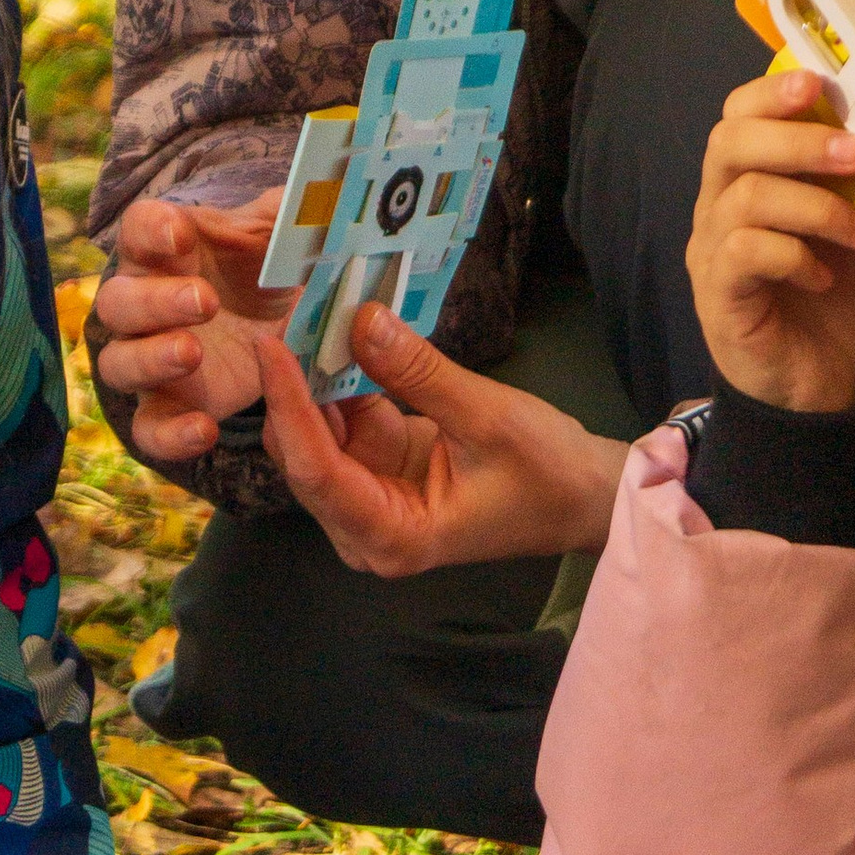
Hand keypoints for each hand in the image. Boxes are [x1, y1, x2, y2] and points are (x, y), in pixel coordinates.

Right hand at [93, 190, 287, 461]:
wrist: (283, 327)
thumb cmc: (270, 268)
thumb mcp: (285, 237)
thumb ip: (293, 216)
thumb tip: (313, 200)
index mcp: (167, 249)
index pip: (138, 229)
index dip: (152, 230)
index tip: (181, 234)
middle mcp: (146, 303)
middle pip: (118, 300)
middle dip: (156, 301)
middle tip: (205, 301)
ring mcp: (151, 359)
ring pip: (119, 362)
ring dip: (151, 358)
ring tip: (193, 353)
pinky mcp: (170, 407)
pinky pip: (148, 428)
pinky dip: (169, 434)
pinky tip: (204, 429)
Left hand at [256, 306, 626, 574]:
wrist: (583, 495)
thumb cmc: (547, 475)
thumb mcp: (486, 416)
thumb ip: (417, 372)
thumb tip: (360, 320)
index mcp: (391, 536)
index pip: (316, 471)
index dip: (288, 407)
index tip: (271, 349)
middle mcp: (367, 528)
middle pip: (303, 457)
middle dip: (292, 390)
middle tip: (286, 320)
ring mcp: (371, 498)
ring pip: (317, 436)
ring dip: (313, 381)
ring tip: (307, 318)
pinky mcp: (380, 469)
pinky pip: (343, 423)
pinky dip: (340, 382)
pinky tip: (336, 339)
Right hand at [687, 69, 854, 415]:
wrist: (835, 391)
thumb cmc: (851, 303)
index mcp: (756, 178)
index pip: (739, 112)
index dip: (773, 90)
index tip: (822, 85)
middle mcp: (721, 206)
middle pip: (729, 139)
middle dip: (798, 136)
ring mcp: (714, 251)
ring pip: (744, 194)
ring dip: (817, 204)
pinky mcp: (719, 295)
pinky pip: (744, 250)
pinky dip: (794, 253)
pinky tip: (826, 274)